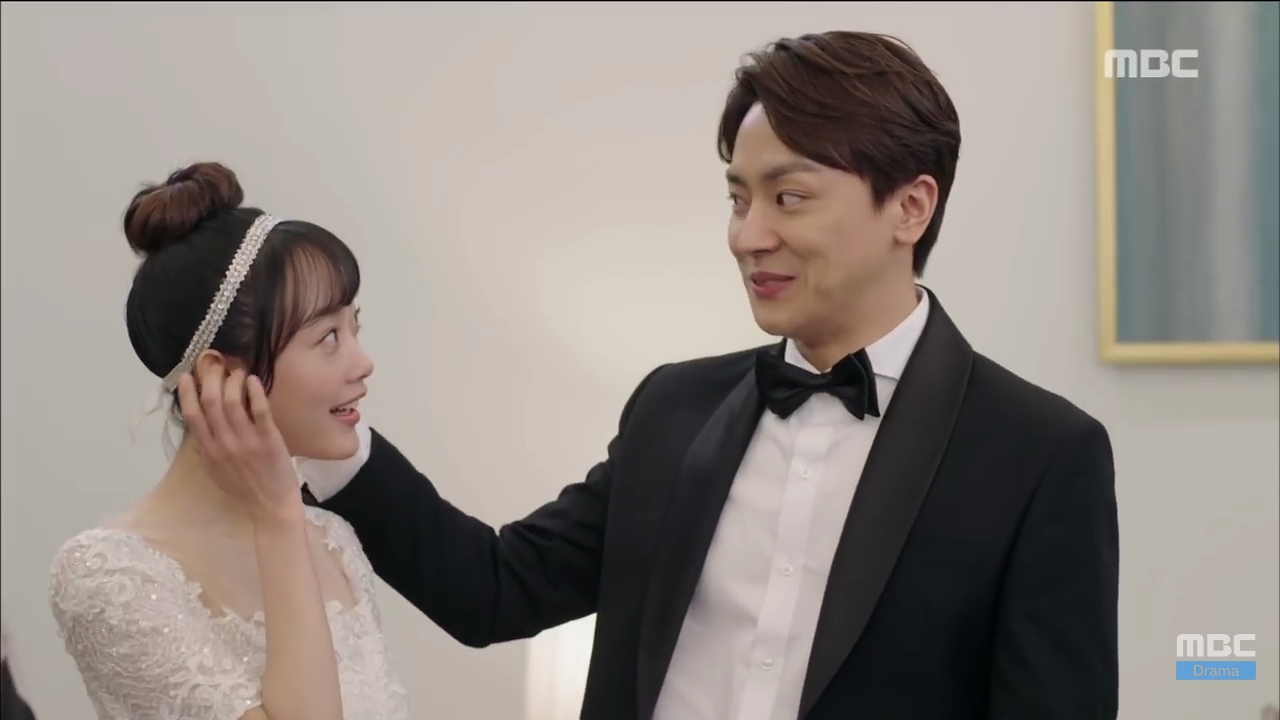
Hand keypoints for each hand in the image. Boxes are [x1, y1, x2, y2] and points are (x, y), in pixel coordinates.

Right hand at [176, 367, 302, 524]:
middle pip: (210, 402)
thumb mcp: (214, 471)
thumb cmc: (243, 488)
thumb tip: (197, 425)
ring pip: (233, 401)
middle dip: (210, 377)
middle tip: (216, 363)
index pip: (192, 415)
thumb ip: (204, 448)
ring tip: (237, 369)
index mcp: (208, 450)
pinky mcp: (269, 440)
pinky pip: (260, 411)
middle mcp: (224, 443)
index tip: (186, 375)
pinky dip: (255, 392)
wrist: (270, 506)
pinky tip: (254, 380)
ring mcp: (246, 441)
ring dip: (233, 380)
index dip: (187, 392)